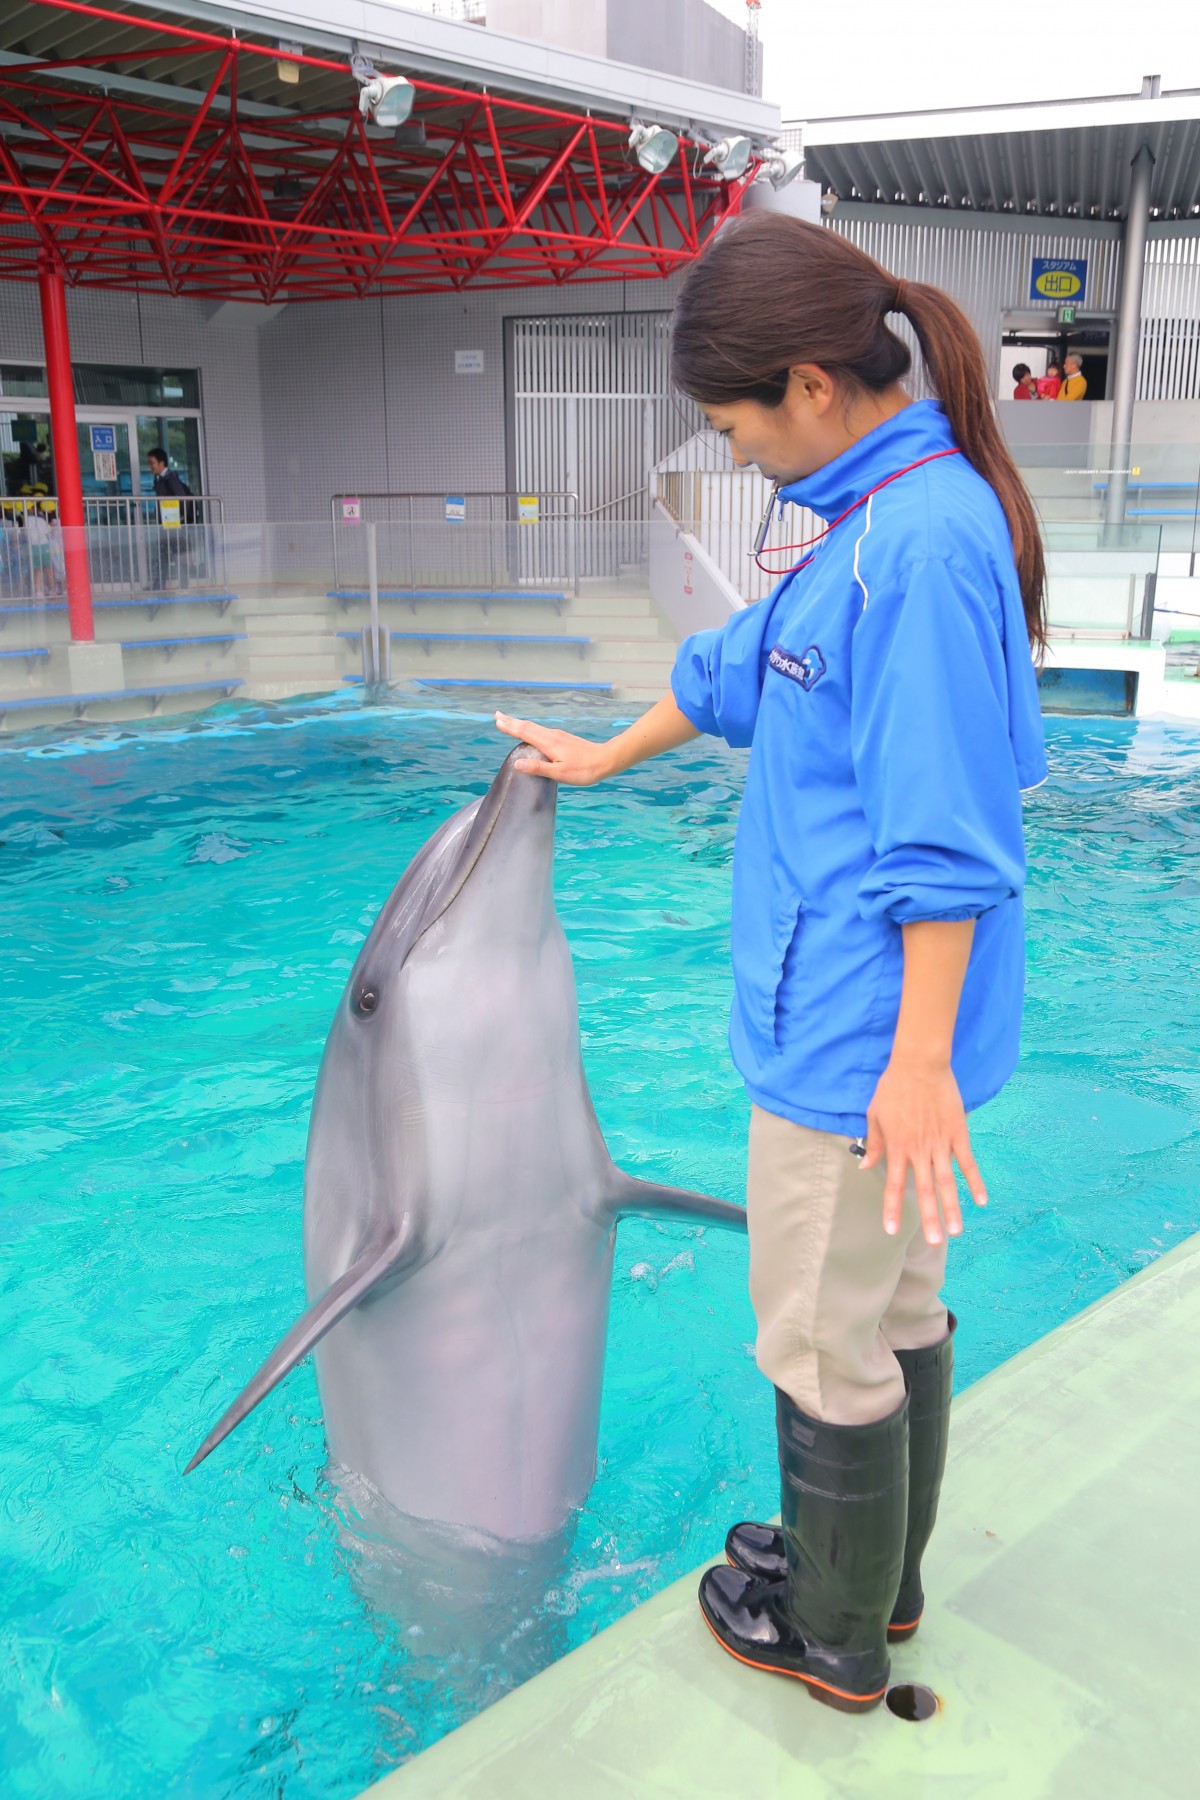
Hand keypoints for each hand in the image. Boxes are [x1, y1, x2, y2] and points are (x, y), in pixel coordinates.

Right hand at [495, 711, 612, 785]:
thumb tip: (517, 764)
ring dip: (520, 723)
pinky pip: (541, 730)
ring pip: (534, 727)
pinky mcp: (563, 738)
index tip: (497, 720)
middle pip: (527, 726)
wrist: (605, 760)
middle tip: (497, 715)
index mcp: (548, 743)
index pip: (524, 733)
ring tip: (509, 721)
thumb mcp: (560, 773)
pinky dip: (530, 728)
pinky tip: (531, 732)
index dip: (510, 727)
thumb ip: (538, 768)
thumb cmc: (583, 770)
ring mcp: (558, 735)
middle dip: (511, 721)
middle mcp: (551, 736)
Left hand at [861, 1058, 987, 1245]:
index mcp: (898, 1147)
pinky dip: (975, 1181)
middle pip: (925, 1190)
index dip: (892, 1208)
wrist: (919, 1064)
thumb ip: (874, 1143)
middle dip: (929, 1218)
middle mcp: (920, 1150)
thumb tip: (865, 1165)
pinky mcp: (958, 1133)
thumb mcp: (875, 1114)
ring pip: (947, 1182)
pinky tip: (981, 1200)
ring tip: (955, 1231)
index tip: (891, 1229)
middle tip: (933, 1242)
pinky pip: (967, 1162)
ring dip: (951, 1207)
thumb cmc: (893, 1087)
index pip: (895, 1184)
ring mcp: (941, 1143)